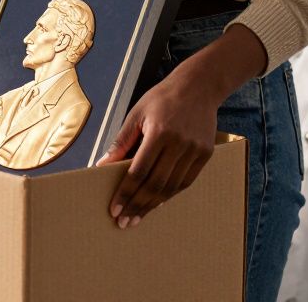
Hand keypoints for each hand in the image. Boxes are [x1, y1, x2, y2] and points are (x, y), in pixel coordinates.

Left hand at [97, 75, 217, 227]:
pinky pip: (186, 182)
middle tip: (124, 221)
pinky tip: (157, 202)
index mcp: (159, 132)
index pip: (138, 171)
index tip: (115, 209)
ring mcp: (195, 150)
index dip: (126, 193)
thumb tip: (102, 165)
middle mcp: (179, 143)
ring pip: (172, 187)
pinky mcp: (205, 154)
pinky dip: (170, 194)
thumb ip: (121, 142)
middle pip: (155, 184)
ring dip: (153, 205)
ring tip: (138, 217)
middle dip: (137, 206)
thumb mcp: (136, 114)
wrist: (199, 86)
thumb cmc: (162, 98)